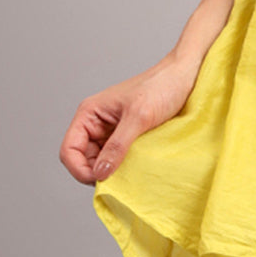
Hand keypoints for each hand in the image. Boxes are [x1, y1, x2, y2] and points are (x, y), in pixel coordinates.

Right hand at [59, 52, 198, 184]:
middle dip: (96, 172)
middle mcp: (96, 122)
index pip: (69, 150)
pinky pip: (117, 157)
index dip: (79, 169)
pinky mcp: (128, 135)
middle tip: (117, 181)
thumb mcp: (139, 117)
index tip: (101, 180)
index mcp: (89, 113)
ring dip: (110, 170)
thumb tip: (100, 173)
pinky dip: (123, 166)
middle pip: (83, 159)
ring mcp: (112, 130)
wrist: (186, 74)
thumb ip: (118, 145)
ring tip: (128, 174)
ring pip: (100, 160)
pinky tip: (135, 168)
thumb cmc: (162, 86)